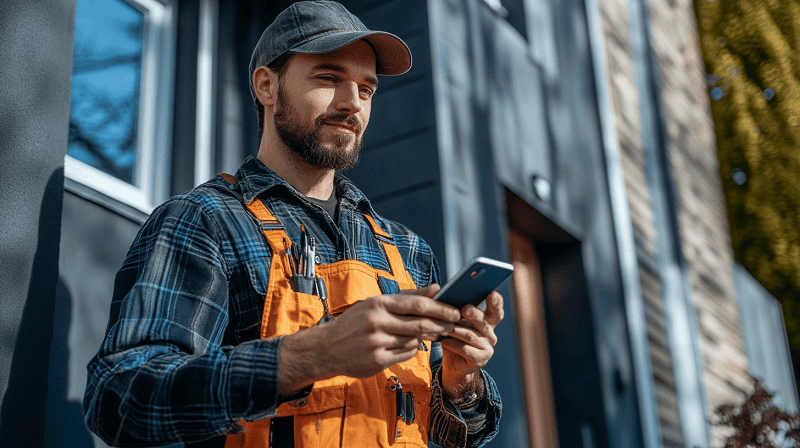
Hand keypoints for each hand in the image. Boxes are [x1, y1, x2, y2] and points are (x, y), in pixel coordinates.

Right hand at [277, 286, 460, 396]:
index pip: (417, 305)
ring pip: (414, 340)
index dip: (440, 308)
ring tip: (430, 333)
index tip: (455, 311)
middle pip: (420, 324)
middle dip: (441, 325)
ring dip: (425, 338)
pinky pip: (406, 354)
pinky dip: (413, 349)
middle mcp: (377, 323)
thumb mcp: (377, 303)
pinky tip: (410, 344)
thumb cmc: (355, 322)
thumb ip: (408, 296)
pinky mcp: (377, 361)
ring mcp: (377, 343)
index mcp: (378, 304)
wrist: (326, 348)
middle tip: (454, 325)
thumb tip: (436, 288)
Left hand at [439, 291, 503, 399]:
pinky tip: (443, 341)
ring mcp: (487, 347)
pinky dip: (452, 344)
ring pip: (470, 335)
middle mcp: (490, 333)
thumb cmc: (454, 337)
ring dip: (455, 330)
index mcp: (488, 320)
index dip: (495, 301)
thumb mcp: (456, 321)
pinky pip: (465, 350)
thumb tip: (442, 294)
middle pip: (483, 320)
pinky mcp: (480, 360)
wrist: (454, 364)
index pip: (496, 309)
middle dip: (474, 314)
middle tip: (465, 309)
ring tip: (442, 325)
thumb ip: (455, 309)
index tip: (491, 293)